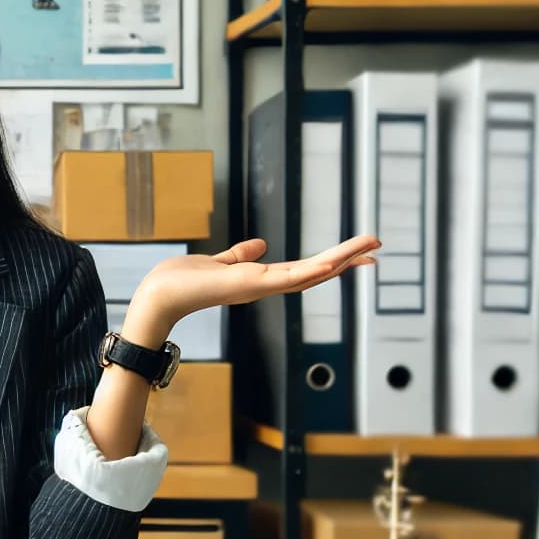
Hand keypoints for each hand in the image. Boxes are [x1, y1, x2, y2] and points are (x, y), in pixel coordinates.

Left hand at [130, 235, 379, 329]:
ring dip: (340, 260)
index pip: (306, 269)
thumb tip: (260, 244)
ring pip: (310, 274)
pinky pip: (286, 279)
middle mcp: (267, 286)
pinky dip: (310, 271)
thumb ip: (239, 255)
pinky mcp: (249, 285)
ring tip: (369, 248)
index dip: (334, 260)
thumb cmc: (183, 281)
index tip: (359, 252)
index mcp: (262, 279)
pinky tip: (332, 262)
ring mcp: (261, 287)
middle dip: (348, 259)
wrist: (160, 294)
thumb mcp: (220, 263)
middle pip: (317, 272)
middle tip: (378, 247)